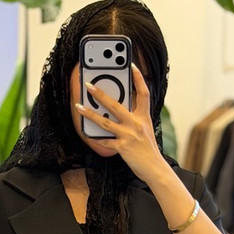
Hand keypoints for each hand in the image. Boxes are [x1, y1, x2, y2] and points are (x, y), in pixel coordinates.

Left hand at [75, 64, 168, 182]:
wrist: (155, 168)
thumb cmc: (149, 150)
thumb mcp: (145, 130)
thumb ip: (135, 120)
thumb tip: (117, 111)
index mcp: (144, 117)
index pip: (143, 93)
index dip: (138, 78)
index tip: (131, 65)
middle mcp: (137, 123)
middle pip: (116, 104)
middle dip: (100, 93)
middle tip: (88, 84)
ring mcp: (129, 135)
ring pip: (105, 121)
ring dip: (90, 113)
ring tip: (79, 106)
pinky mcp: (122, 147)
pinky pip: (105, 140)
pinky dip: (94, 137)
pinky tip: (85, 132)